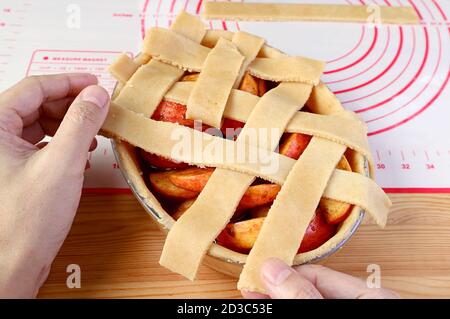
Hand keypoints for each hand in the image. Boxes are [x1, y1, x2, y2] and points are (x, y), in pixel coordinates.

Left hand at [0, 74, 109, 297]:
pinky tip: (79, 152)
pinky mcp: (12, 170)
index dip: (68, 82)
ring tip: (92, 132)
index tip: (95, 83)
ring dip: (67, 124)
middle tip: (98, 108)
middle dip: (70, 105)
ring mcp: (1, 155)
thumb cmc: (25, 221)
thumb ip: (81, 124)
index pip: (33, 88)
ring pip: (37, 124)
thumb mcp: (61, 164)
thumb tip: (97, 95)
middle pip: (34, 104)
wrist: (11, 265)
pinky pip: (38, 144)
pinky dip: (61, 143)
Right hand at [242, 258, 399, 298]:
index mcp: (372, 297)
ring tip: (253, 296)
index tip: (258, 273)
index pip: (319, 274)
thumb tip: (272, 268)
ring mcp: (350, 314)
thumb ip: (302, 295)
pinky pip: (310, 310)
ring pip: (306, 301)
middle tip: (249, 287)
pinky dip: (292, 307)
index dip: (285, 273)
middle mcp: (360, 304)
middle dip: (278, 288)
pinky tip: (272, 304)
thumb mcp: (326, 312)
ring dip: (280, 299)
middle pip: (310, 288)